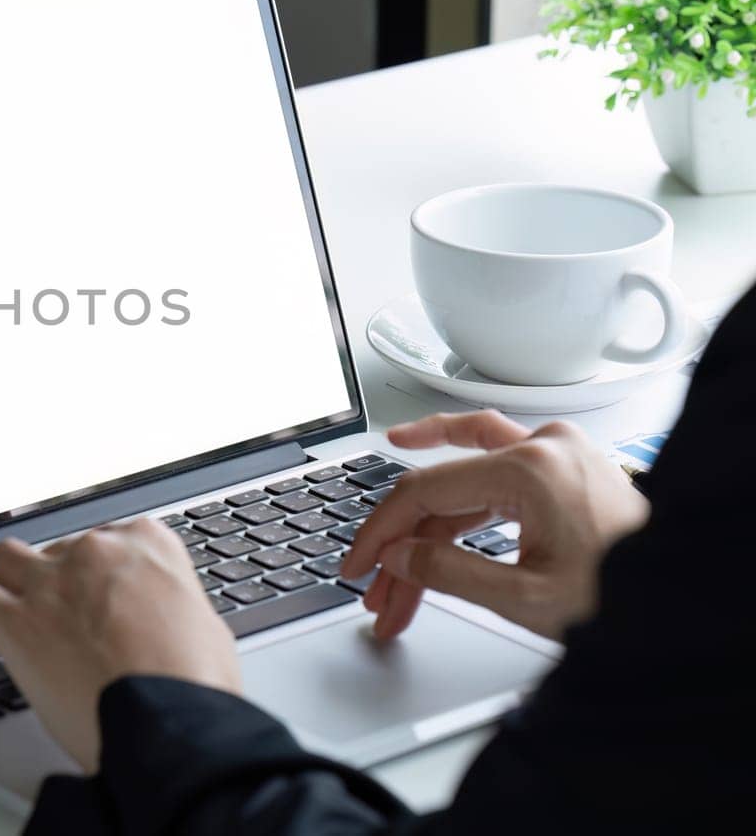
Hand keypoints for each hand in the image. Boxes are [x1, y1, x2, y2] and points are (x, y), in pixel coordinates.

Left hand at [0, 518, 240, 770]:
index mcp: (148, 545)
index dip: (98, 571)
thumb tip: (164, 620)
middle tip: (58, 614)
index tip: (94, 590)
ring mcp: (51, 583)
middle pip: (56, 550)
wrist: (170, 728)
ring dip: (4, 579)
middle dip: (55, 580)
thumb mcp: (206, 630)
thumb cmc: (195, 689)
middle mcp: (95, 553)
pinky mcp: (15, 621)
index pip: (109, 538)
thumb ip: (171, 607)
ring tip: (0, 599)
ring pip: (6, 559)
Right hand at [344, 411, 648, 640]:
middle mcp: (542, 447)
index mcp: (530, 468)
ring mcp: (555, 453)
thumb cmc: (628, 595)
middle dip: (402, 546)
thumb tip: (398, 557)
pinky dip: (461, 511)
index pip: (424, 490)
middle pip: (441, 490)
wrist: (686, 594)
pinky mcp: (563, 469)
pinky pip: (493, 476)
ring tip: (399, 582)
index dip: (380, 532)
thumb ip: (449, 574)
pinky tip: (432, 529)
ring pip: (462, 486)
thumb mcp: (526, 598)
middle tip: (373, 583)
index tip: (358, 564)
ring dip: (428, 535)